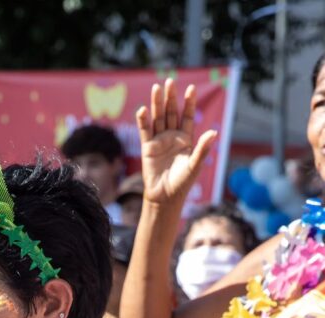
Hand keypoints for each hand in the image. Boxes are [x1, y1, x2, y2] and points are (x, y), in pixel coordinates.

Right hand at [137, 80, 216, 207]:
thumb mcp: (194, 165)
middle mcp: (172, 137)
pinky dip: (143, 121)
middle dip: (171, 98)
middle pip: (171, 113)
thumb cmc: (182, 183)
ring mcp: (159, 141)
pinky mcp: (147, 148)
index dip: (189, 103)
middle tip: (170, 81)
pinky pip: (145, 131)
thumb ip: (202, 148)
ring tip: (156, 89)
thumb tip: (214, 132)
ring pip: (158, 118)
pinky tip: (143, 110)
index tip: (191, 88)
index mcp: (186, 139)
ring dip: (157, 104)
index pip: (187, 116)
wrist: (165, 197)